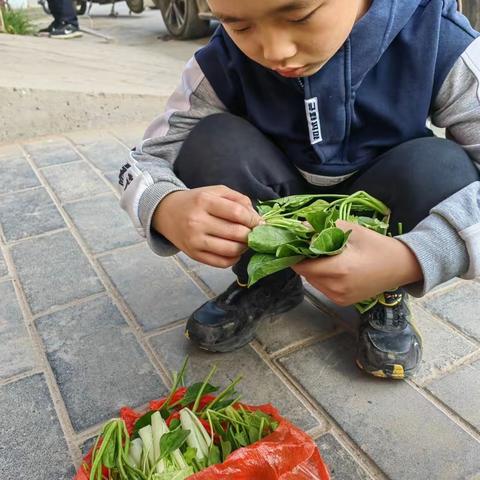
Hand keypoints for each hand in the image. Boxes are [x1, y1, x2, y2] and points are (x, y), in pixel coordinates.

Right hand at [152, 185, 262, 267]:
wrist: (166, 213)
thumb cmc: (195, 201)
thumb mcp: (215, 191)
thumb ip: (238, 199)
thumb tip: (257, 217)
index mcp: (204, 201)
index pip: (237, 213)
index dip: (253, 219)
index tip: (259, 222)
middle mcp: (197, 222)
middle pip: (236, 233)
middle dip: (251, 234)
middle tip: (254, 232)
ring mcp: (194, 241)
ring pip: (231, 250)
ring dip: (244, 247)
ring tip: (244, 241)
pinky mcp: (194, 255)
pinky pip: (222, 263)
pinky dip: (234, 258)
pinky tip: (235, 250)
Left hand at [292, 220, 422, 305]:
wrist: (402, 267)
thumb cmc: (378, 246)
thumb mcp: (353, 231)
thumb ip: (325, 229)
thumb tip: (301, 226)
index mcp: (338, 269)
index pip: (303, 266)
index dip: (296, 255)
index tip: (296, 244)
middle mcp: (336, 288)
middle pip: (306, 274)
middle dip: (305, 261)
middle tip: (310, 247)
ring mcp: (339, 298)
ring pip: (313, 282)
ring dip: (313, 270)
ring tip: (322, 257)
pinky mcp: (343, 302)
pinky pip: (323, 289)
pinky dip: (322, 278)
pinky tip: (332, 268)